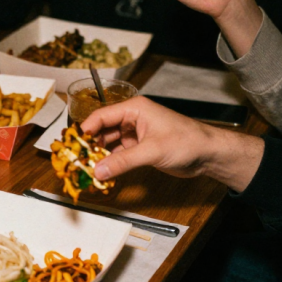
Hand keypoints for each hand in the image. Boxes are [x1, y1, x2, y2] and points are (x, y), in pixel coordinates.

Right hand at [79, 97, 263, 192]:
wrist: (209, 154)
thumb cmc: (187, 141)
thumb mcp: (152, 151)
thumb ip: (123, 161)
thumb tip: (99, 171)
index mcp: (134, 109)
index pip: (102, 116)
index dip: (85, 129)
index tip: (72, 144)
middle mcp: (132, 119)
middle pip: (102, 130)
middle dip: (90, 145)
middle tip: (77, 161)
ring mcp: (136, 134)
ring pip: (109, 144)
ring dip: (99, 156)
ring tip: (86, 169)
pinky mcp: (140, 149)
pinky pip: (119, 155)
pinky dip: (110, 163)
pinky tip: (102, 172)